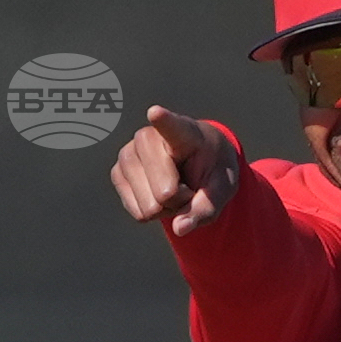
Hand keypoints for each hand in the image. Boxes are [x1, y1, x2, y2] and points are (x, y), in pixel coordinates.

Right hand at [111, 106, 238, 235]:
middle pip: (164, 192)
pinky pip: (137, 212)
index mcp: (183, 132)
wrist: (195, 165)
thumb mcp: (223, 190)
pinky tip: (158, 193)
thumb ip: (206, 208)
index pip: (171, 126)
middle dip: (180, 201)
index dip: (163, 121)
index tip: (155, 113)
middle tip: (187, 186)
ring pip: (149, 206)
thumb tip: (180, 228)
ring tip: (174, 187)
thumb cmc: (212, 172)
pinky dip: (152, 213)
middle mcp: (149, 136)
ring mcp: (129, 153)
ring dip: (165, 208)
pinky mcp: (117, 172)